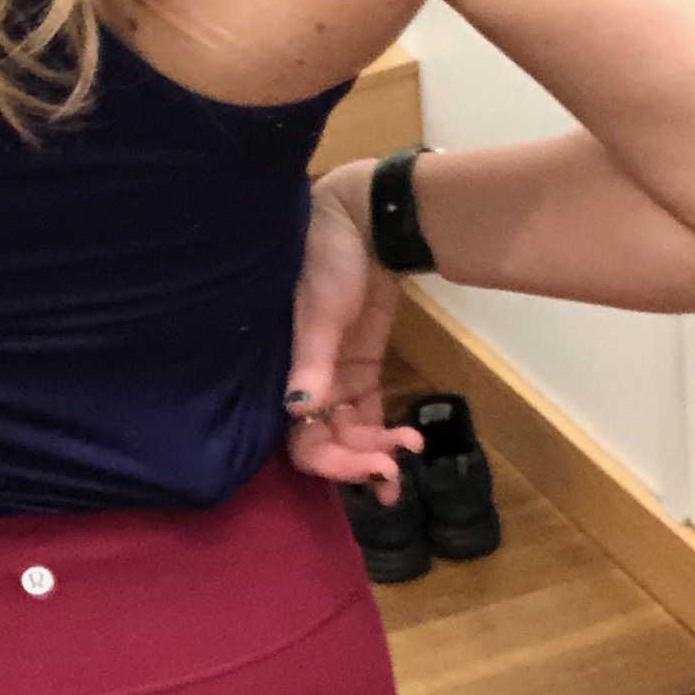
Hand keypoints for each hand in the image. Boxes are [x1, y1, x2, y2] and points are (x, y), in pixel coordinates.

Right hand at [284, 159, 424, 505]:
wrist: (363, 220)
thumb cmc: (326, 256)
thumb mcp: (319, 310)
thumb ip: (312, 361)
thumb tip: (301, 408)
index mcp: (285, 377)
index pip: (301, 438)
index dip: (330, 461)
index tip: (369, 466)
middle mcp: (307, 388)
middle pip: (327, 445)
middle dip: (357, 463)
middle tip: (392, 473)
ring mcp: (336, 382)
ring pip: (350, 436)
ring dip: (376, 454)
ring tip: (408, 456)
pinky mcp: (361, 372)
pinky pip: (369, 416)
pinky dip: (384, 436)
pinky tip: (408, 447)